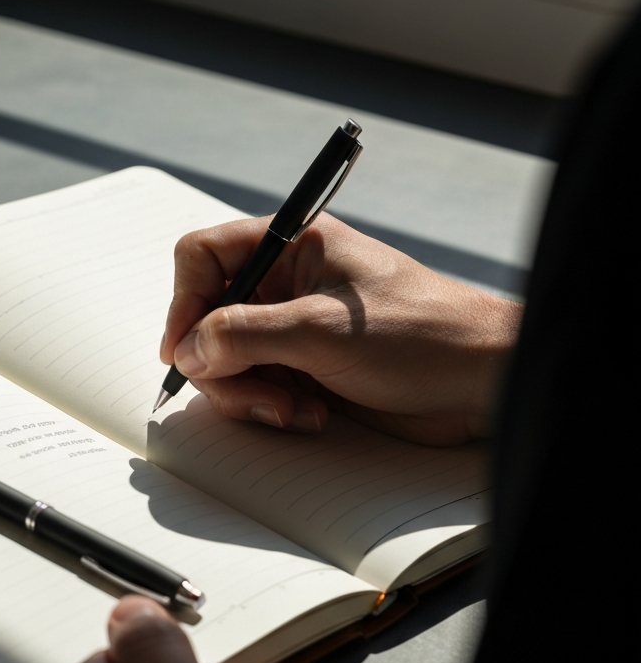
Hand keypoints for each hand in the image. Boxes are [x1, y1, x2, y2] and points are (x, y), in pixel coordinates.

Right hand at [160, 214, 521, 444]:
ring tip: (295, 410)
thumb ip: (243, 336)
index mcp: (291, 246)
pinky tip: (312, 416)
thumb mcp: (321, 331)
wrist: (478, 381)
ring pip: (228, 361)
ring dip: (251, 394)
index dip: (184, 302)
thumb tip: (187, 352)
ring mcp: (293, 328)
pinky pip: (258, 388)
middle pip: (208, 319)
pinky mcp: (305, 368)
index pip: (203, 256)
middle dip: (223, 365)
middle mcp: (285, 284)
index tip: (183, 350)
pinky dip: (274, 408)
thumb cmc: (419, 334)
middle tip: (256, 395)